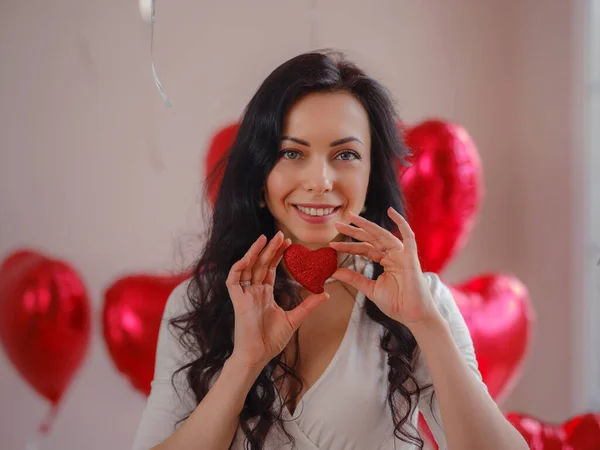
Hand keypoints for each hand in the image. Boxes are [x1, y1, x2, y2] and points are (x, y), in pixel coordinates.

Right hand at [226, 231, 329, 369]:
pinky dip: (238, 268)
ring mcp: (244, 295)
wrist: (258, 356)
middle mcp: (253, 291)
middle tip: (280, 234)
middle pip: (260, 264)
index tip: (289, 243)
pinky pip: (233, 281)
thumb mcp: (294, 319)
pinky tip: (248, 258)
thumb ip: (308, 305)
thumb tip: (326, 293)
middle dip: (269, 249)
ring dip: (254, 252)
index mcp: (264, 294)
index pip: (270, 269)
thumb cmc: (271, 340)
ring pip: (246, 268)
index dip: (277, 255)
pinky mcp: (237, 302)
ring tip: (265, 238)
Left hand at [328, 207, 438, 328]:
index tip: (332, 245)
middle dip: (353, 231)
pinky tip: (391, 211)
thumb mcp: (370, 289)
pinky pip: (408, 236)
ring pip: (382, 235)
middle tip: (336, 224)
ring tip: (351, 217)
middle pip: (370, 239)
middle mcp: (393, 255)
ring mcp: (402, 255)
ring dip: (367, 225)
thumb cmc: (397, 304)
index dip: (348, 246)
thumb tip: (334, 272)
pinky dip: (401, 223)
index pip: (364, 249)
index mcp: (385, 261)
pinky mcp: (411, 258)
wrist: (413, 316)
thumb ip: (354, 279)